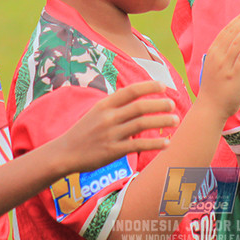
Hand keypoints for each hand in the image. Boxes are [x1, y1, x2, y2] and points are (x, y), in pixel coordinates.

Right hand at [57, 80, 177, 172]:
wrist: (64, 152)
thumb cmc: (84, 131)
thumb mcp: (96, 112)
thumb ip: (115, 105)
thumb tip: (138, 98)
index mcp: (105, 104)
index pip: (130, 91)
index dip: (148, 87)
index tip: (163, 86)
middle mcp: (108, 117)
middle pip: (139, 107)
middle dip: (159, 104)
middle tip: (173, 104)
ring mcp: (111, 134)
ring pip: (141, 124)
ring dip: (161, 121)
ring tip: (175, 120)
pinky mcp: (113, 151)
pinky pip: (138, 145)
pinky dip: (154, 143)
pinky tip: (166, 142)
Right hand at [195, 6, 239, 120]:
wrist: (209, 109)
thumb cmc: (215, 89)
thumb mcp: (216, 66)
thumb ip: (226, 54)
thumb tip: (239, 43)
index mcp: (213, 52)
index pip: (227, 30)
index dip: (239, 18)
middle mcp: (218, 56)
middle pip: (233, 32)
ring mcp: (225, 66)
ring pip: (238, 41)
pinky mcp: (233, 76)